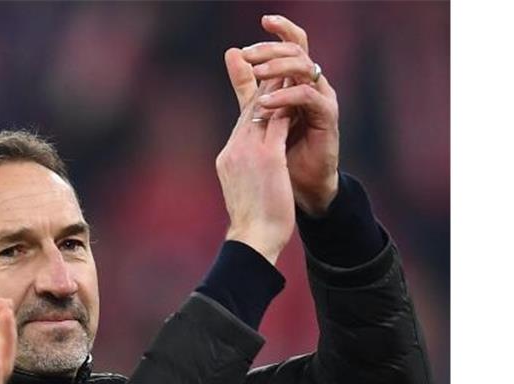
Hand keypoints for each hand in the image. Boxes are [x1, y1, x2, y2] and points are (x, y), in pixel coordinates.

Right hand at [216, 66, 295, 263]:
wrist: (251, 239)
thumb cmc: (251, 224)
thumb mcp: (243, 191)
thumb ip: (245, 172)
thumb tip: (250, 172)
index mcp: (228, 158)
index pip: (243, 122)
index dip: (255, 102)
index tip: (266, 87)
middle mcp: (235, 149)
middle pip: (250, 109)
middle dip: (264, 86)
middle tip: (279, 67)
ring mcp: (249, 151)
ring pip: (264, 109)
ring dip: (279, 89)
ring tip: (292, 72)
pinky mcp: (268, 156)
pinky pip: (280, 121)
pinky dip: (290, 103)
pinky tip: (302, 92)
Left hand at [231, 15, 340, 215]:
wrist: (296, 187)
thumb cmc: (280, 151)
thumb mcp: (259, 112)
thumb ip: (247, 84)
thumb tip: (232, 51)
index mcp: (297, 81)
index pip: (294, 44)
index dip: (281, 29)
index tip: (263, 20)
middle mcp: (313, 85)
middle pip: (300, 50)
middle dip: (273, 47)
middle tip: (250, 52)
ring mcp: (322, 100)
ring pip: (306, 68)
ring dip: (279, 67)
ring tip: (258, 72)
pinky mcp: (327, 118)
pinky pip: (308, 97)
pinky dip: (285, 97)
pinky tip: (265, 104)